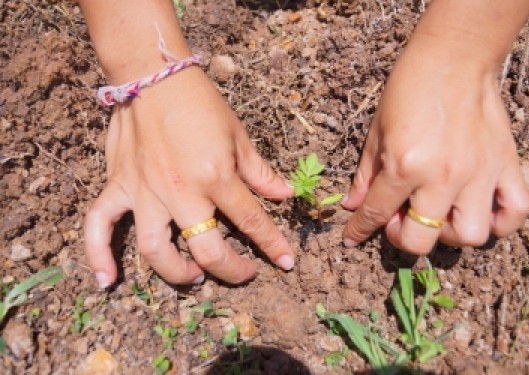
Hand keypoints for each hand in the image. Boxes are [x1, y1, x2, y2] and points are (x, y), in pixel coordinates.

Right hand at [84, 67, 294, 287]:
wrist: (153, 75)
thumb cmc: (200, 103)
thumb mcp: (238, 136)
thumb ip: (260, 172)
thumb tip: (284, 195)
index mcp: (215, 176)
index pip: (251, 221)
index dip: (272, 246)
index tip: (286, 263)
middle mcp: (180, 191)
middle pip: (206, 249)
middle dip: (230, 270)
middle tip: (242, 273)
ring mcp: (145, 191)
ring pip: (155, 249)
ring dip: (177, 273)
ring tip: (194, 275)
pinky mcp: (117, 184)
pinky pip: (99, 225)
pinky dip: (99, 255)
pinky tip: (109, 279)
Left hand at [342, 46, 528, 254]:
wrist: (454, 57)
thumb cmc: (409, 88)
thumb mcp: (376, 130)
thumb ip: (365, 174)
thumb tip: (353, 206)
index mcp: (405, 165)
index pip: (376, 214)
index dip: (359, 230)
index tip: (352, 238)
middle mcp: (443, 177)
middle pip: (421, 240)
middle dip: (403, 238)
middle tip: (400, 218)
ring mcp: (479, 174)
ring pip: (470, 236)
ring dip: (449, 235)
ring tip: (440, 215)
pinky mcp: (506, 165)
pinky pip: (516, 211)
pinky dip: (501, 222)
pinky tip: (481, 211)